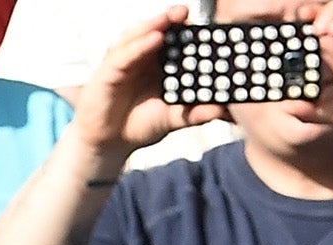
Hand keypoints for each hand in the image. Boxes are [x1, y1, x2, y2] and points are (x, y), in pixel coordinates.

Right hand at [65, 10, 221, 172]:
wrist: (109, 144)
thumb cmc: (138, 125)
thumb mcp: (172, 119)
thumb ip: (195, 114)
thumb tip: (223, 111)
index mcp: (160, 64)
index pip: (176, 41)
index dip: (189, 31)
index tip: (209, 26)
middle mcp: (143, 57)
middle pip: (159, 31)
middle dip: (174, 19)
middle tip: (188, 11)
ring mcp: (126, 61)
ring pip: (141, 36)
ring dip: (157, 24)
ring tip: (175, 16)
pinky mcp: (110, 70)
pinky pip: (126, 54)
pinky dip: (139, 45)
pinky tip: (154, 38)